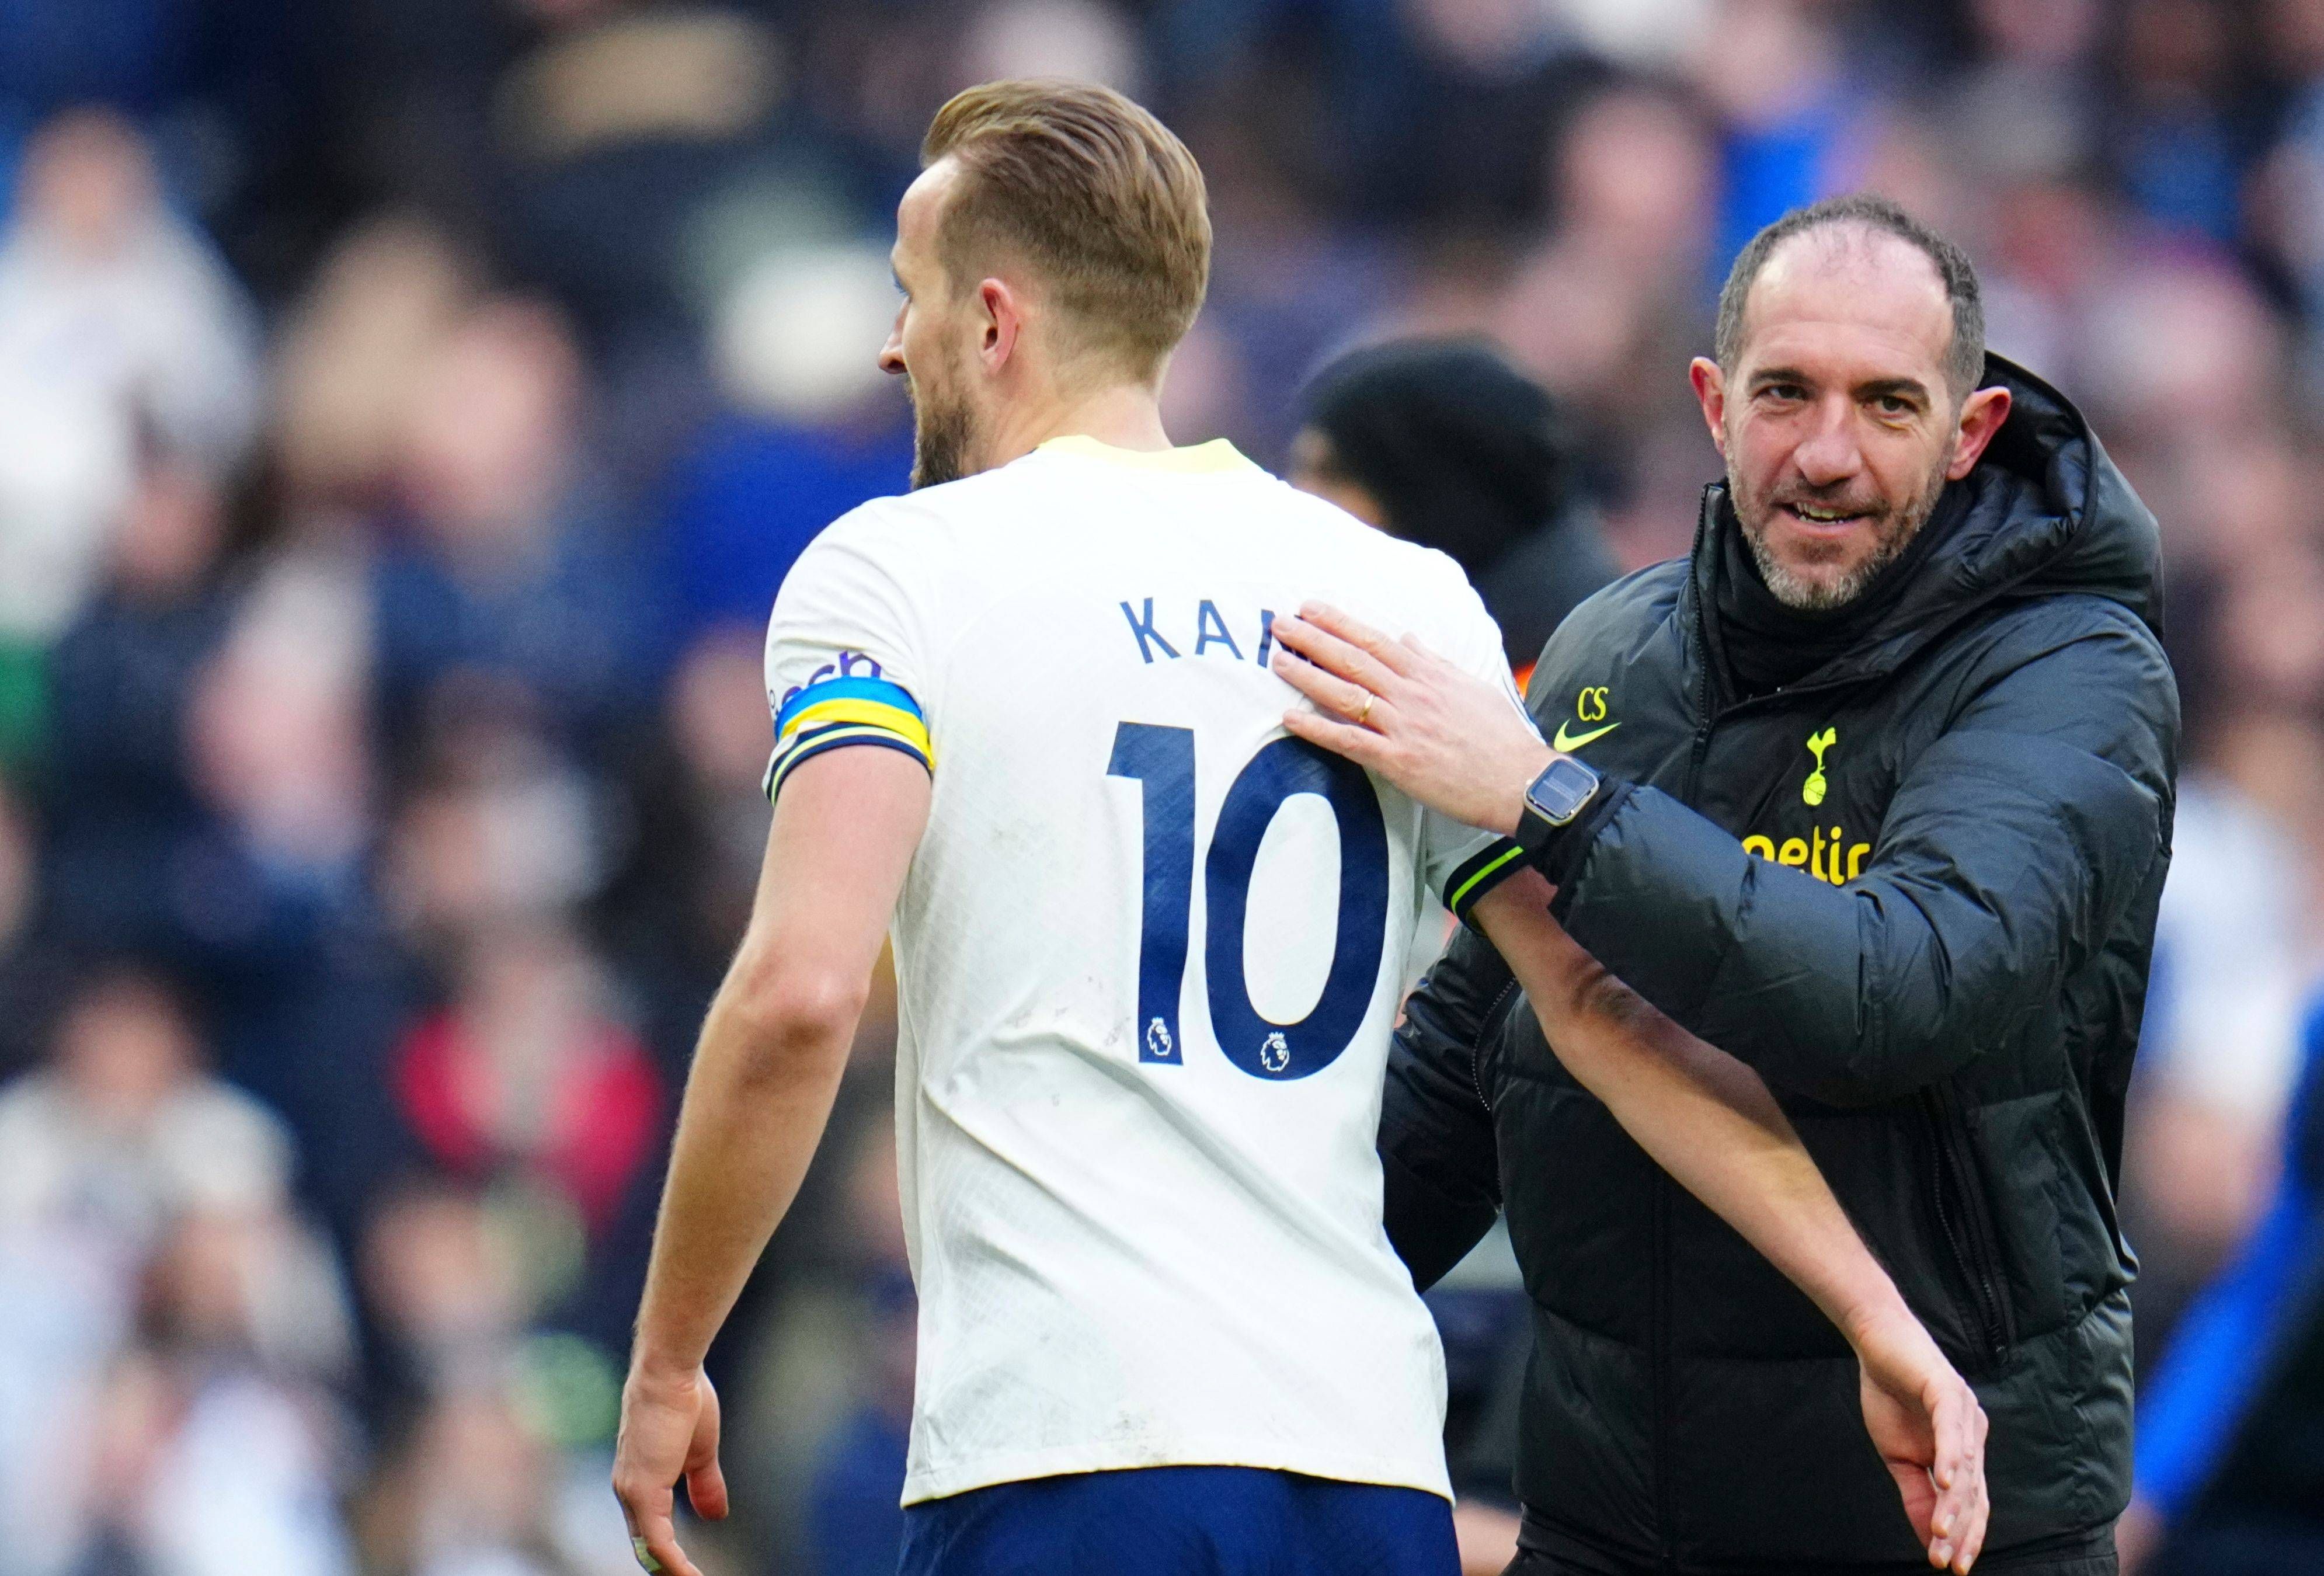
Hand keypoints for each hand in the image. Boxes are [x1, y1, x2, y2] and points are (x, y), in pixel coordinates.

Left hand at [612, 1364, 727, 1575]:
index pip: (649, 1532)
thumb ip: (704, 1485)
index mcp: (640, 1481)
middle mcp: (628, 1492)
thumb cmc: (684, 1398)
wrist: (671, 1371)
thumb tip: (716, 1515)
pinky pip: (657, 1542)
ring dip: (673, 1573)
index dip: (668, 1557)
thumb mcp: (700, 1452)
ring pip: (650, 1551)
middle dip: (668, 1572)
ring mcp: (632, 1493)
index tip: (689, 1572)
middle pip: (646, 1549)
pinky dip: (675, 1565)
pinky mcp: (642, 1491)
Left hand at [1268, 603, 1549, 834]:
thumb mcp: (1472, 688)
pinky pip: (1350, 741)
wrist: (1523, 780)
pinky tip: (1289, 718)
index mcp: (1429, 675)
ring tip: (1277, 660)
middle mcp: (1412, 695)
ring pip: (1346, 694)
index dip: (1339, 623)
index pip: (1376, 640)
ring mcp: (1404, 726)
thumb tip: (1409, 639)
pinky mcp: (1399, 761)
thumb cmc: (1501, 737)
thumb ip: (1435, 663)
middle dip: (1313, 639)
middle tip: (1279, 623)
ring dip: (1307, 675)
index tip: (1311, 607)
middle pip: (1353, 659)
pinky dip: (1317, 729)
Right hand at [1847, 1302, 1989, 1572]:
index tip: (1952, 1566)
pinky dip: (1950, 1457)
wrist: (1876, 1342)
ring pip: (1964, 1468)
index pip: (1971, 1502)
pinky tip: (1944, 1481)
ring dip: (1953, 1504)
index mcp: (1963, 1450)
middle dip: (1960, 1530)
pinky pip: (1951, 1430)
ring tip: (1941, 1534)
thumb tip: (1929, 1534)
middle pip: (1973, 1492)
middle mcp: (1973, 1434)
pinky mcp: (1947, 1391)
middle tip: (1945, 1560)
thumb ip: (1916, 1492)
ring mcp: (1964, 1413)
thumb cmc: (1888, 1393)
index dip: (1965, 1535)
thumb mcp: (1897, 1455)